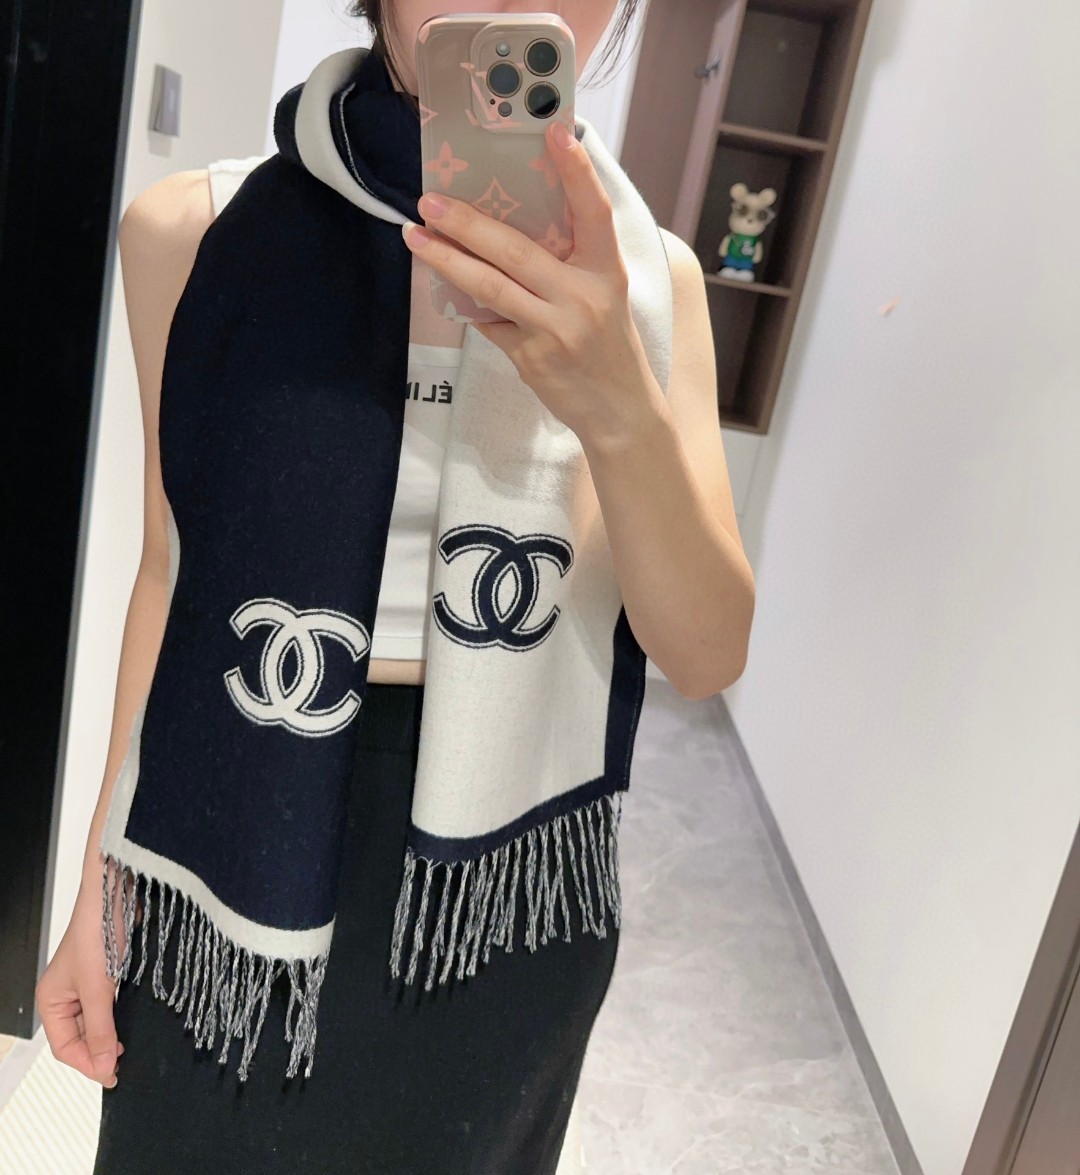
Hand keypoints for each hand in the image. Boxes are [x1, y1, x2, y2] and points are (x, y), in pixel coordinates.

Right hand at [35, 873, 129, 1088]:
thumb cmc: (97, 932)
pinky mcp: (110, 975)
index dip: (88, 1064)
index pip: (65, 1048)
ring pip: (100, 1023)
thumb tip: (103, 1067)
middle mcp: (67, 996)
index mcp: (51, 1001)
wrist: (118, 894)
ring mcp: (89, 986)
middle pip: (82, 1038)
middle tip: (125, 1064)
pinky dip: (123, 1017)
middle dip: (101, 1051)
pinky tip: (137, 1022)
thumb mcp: (98, 988)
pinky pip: (113, 1006)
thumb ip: (101, 1029)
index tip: (112, 1075)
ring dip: (114, 1034)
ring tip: (131, 1047)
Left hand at [402, 119, 664, 450]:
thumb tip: (509, 225)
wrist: (619, 411)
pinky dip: (467, 304)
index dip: (577, 170)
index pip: (593, 212)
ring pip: (489, 286)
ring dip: (445, 259)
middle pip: (516, 249)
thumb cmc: (607, 344)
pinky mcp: (531, 357)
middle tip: (429, 199)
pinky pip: (488, 322)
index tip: (555, 131)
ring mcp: (554, 329)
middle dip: (466, 222)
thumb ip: (569, 262)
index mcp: (606, 272)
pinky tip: (444, 286)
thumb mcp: (603, 294)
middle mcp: (582, 297)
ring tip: (415, 236)